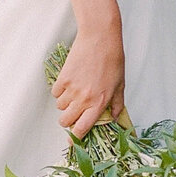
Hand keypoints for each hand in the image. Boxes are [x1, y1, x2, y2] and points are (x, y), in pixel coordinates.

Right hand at [52, 23, 125, 138]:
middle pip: (65, 121)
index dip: (76, 137)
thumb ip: (117, 104)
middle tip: (74, 113)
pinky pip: (55, 93)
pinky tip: (70, 83)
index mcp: (99, 103)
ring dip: (65, 104)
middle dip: (68, 121)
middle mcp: (83, 99)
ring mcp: (71, 89)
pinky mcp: (62, 78)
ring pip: (59, 107)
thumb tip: (113, 118)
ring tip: (75, 92)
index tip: (74, 138)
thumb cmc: (112, 59)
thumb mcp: (120, 84)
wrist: (99, 38)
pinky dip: (60, 91)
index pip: (82, 129)